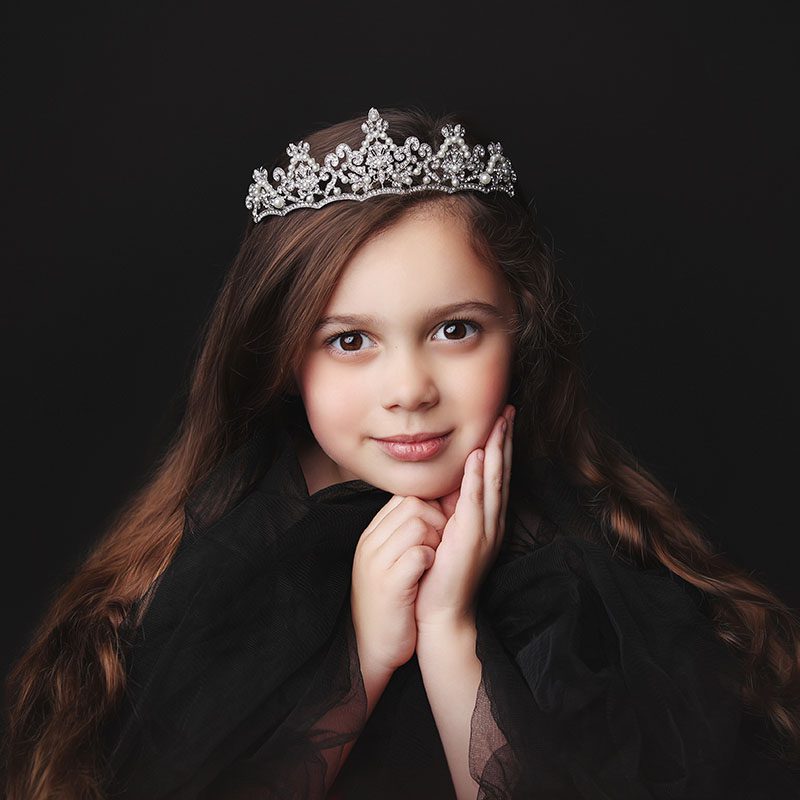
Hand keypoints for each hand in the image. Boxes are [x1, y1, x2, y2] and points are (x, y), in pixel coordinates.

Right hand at [351, 495, 447, 674]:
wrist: (371, 648)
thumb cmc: (389, 603)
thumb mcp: (387, 562)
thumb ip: (401, 535)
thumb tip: (432, 508)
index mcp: (370, 536)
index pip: (402, 497)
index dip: (429, 507)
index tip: (440, 527)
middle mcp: (370, 544)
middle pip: (412, 504)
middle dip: (437, 519)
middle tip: (442, 544)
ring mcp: (377, 563)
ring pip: (418, 524)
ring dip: (436, 539)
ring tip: (436, 559)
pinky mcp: (390, 585)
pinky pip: (419, 554)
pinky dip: (432, 559)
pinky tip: (430, 572)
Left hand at [414, 404, 514, 634]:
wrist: (441, 613)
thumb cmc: (441, 575)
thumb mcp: (448, 534)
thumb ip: (451, 509)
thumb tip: (446, 483)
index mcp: (487, 520)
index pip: (496, 475)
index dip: (500, 445)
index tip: (501, 418)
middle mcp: (492, 522)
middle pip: (501, 472)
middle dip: (504, 439)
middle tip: (508, 409)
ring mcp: (484, 530)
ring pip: (494, 481)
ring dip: (497, 450)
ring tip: (500, 422)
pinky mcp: (470, 539)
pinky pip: (475, 502)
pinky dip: (478, 478)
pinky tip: (479, 457)